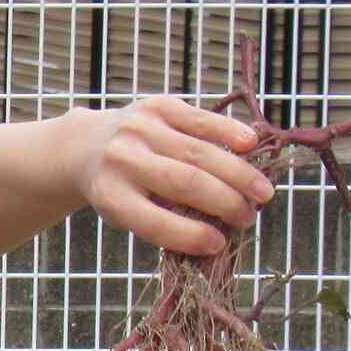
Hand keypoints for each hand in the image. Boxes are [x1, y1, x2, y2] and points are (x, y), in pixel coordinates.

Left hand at [73, 96, 276, 258]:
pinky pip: (201, 120)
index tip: (220, 244)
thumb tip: (220, 239)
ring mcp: (140, 130)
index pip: (155, 221)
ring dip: (239, 175)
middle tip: (249, 218)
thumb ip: (166, 222)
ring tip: (263, 193)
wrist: (87, 145)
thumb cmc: (121, 188)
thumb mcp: (128, 212)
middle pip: (186, 183)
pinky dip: (229, 132)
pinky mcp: (156, 106)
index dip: (192, 236)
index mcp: (111, 196)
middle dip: (226, 203)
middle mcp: (122, 161)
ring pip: (200, 153)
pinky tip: (252, 146)